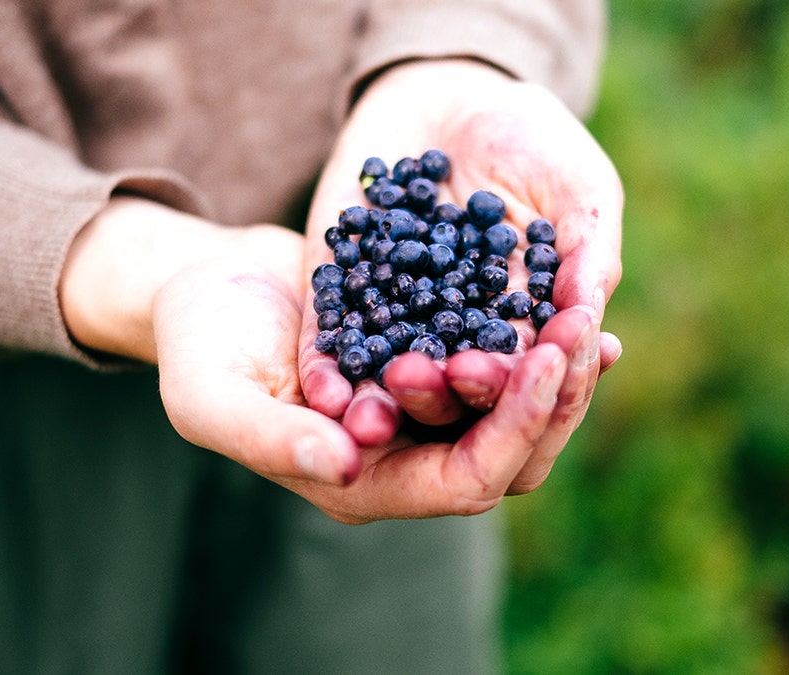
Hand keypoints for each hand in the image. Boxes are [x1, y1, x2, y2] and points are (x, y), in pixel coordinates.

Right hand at [61, 195, 570, 522]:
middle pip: (511, 452)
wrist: (204, 286)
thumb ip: (269, 436)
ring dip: (558, 367)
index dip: (514, 430)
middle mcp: (403, 459)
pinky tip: (571, 295)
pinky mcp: (428, 364)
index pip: (466, 481)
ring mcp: (420, 414)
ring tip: (590, 311)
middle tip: (586, 326)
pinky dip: (536, 335)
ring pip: (515, 410)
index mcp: (361, 482)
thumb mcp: (212, 393)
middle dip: (555, 396)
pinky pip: (500, 361)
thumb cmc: (198, 343)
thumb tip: (345, 466)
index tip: (546, 360)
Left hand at [299, 59, 622, 494]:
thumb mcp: (578, 187)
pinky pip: (330, 342)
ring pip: (390, 380)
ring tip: (382, 402)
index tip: (531, 368)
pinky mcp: (340, 297)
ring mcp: (395, 322)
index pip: (526, 373)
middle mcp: (459, 339)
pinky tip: (325, 392)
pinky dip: (326, 370)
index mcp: (522, 329)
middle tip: (454, 374)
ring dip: (386, 398)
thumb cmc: (531, 140)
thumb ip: (588, 251)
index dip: (529, 378)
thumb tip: (588, 317)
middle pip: (456, 390)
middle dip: (454, 391)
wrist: (446, 94)